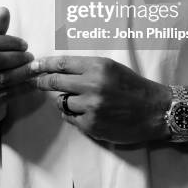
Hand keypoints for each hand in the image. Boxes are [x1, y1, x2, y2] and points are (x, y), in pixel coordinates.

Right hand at [0, 7, 34, 126]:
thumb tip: (4, 10)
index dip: (10, 42)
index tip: (24, 45)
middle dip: (18, 58)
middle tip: (31, 57)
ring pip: (2, 79)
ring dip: (23, 73)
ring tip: (35, 68)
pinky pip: (4, 95)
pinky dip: (22, 88)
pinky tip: (32, 83)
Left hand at [30, 56, 170, 143]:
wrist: (154, 110)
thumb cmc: (133, 86)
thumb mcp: (111, 68)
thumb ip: (86, 68)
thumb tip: (59, 69)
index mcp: (98, 66)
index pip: (63, 63)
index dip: (44, 64)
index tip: (33, 65)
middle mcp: (93, 85)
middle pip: (56, 82)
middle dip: (42, 81)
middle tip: (35, 81)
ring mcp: (91, 106)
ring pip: (62, 101)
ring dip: (64, 100)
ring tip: (77, 99)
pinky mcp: (92, 125)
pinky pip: (70, 118)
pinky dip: (73, 115)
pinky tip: (85, 112)